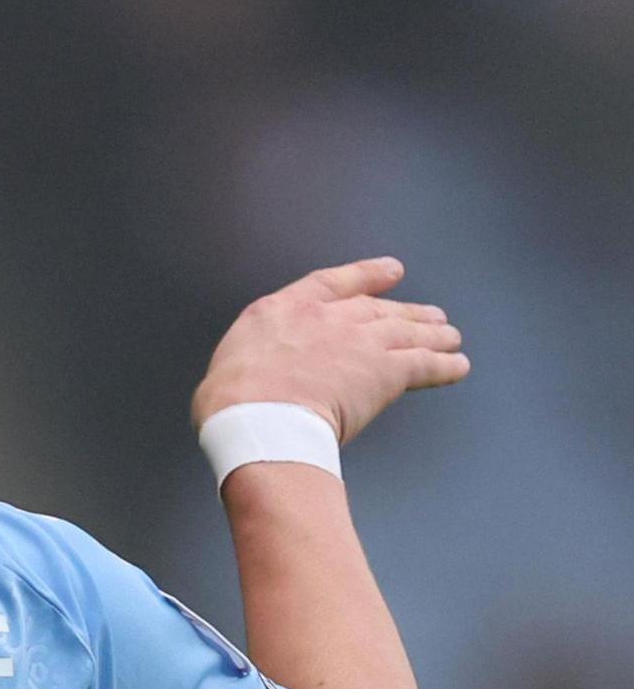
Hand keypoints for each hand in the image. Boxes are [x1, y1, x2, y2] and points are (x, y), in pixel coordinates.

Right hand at [191, 256, 468, 443]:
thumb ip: (255, 358)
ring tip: (450, 337)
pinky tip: (458, 367)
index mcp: (284, 310)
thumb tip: (256, 375)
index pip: (332, 283)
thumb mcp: (230, 363)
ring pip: (408, 333)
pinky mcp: (387, 372)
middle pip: (378, 310)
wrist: (259, 417)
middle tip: (430, 316)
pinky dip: (445, 366)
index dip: (366, 276)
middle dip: (407, 312)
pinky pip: (426, 365)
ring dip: (432, 335)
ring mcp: (361, 342)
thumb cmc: (230, 401)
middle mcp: (329, 319)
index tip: (391, 271)